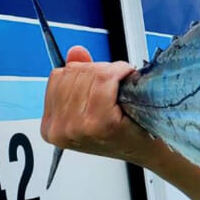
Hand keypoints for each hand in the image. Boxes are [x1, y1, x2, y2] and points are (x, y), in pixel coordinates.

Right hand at [40, 46, 158, 166]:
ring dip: (111, 71)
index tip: (100, 77)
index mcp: (51, 126)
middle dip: (99, 70)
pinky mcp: (99, 123)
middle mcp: (59, 129)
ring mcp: (77, 127)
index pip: (57, 76)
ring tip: (122, 83)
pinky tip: (128, 78)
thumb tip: (76, 51)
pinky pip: (104, 81)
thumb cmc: (125, 130)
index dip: (83, 69)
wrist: (149, 148)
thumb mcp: (93, 105)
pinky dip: (119, 73)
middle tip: (116, 80)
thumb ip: (80, 77)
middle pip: (74, 73)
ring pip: (91, 74)